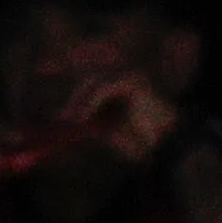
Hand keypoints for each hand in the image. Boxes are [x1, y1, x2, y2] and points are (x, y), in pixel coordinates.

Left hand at [67, 63, 184, 168]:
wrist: (163, 145)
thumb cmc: (138, 140)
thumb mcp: (106, 130)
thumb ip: (88, 123)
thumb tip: (63, 124)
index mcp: (118, 89)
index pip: (88, 89)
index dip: (72, 102)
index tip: (58, 119)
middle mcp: (123, 79)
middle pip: (88, 83)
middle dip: (73, 101)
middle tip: (60, 120)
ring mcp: (128, 78)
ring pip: (93, 84)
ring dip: (78, 103)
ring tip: (70, 122)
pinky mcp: (132, 82)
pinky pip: (103, 89)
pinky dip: (90, 103)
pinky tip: (83, 118)